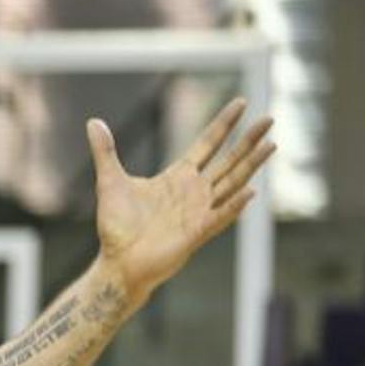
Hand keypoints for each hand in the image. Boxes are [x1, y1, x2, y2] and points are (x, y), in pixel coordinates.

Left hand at [90, 98, 274, 299]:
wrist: (116, 262)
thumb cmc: (116, 227)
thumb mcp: (109, 182)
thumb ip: (105, 151)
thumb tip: (93, 122)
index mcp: (178, 177)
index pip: (208, 144)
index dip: (224, 124)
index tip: (241, 103)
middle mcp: (194, 192)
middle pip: (229, 160)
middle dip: (248, 140)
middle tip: (270, 118)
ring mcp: (199, 212)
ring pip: (232, 183)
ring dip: (251, 165)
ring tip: (271, 145)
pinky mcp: (196, 233)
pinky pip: (220, 216)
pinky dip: (234, 205)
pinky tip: (250, 191)